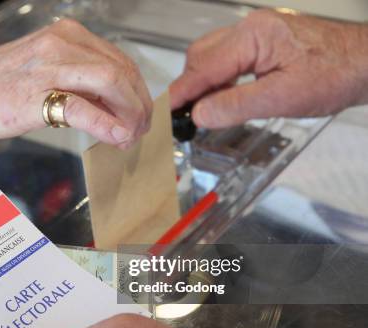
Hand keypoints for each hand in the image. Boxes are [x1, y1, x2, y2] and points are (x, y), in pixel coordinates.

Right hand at [0, 19, 151, 148]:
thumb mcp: (47, 73)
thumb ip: (79, 85)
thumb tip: (112, 110)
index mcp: (67, 36)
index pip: (119, 60)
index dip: (137, 90)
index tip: (139, 113)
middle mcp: (63, 44)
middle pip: (121, 71)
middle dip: (139, 104)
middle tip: (140, 128)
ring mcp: (50, 66)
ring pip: (110, 83)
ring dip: (130, 113)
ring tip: (131, 135)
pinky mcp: (37, 94)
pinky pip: (83, 108)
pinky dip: (107, 124)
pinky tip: (117, 137)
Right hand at [170, 9, 367, 128]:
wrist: (365, 63)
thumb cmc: (335, 74)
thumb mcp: (283, 98)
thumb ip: (236, 105)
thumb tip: (200, 114)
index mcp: (254, 36)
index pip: (205, 67)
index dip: (182, 91)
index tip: (165, 111)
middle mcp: (251, 27)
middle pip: (201, 55)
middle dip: (190, 86)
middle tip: (185, 115)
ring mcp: (256, 31)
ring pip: (211, 54)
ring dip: (204, 82)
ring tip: (205, 109)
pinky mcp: (262, 39)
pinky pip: (227, 55)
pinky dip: (219, 77)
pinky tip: (223, 94)